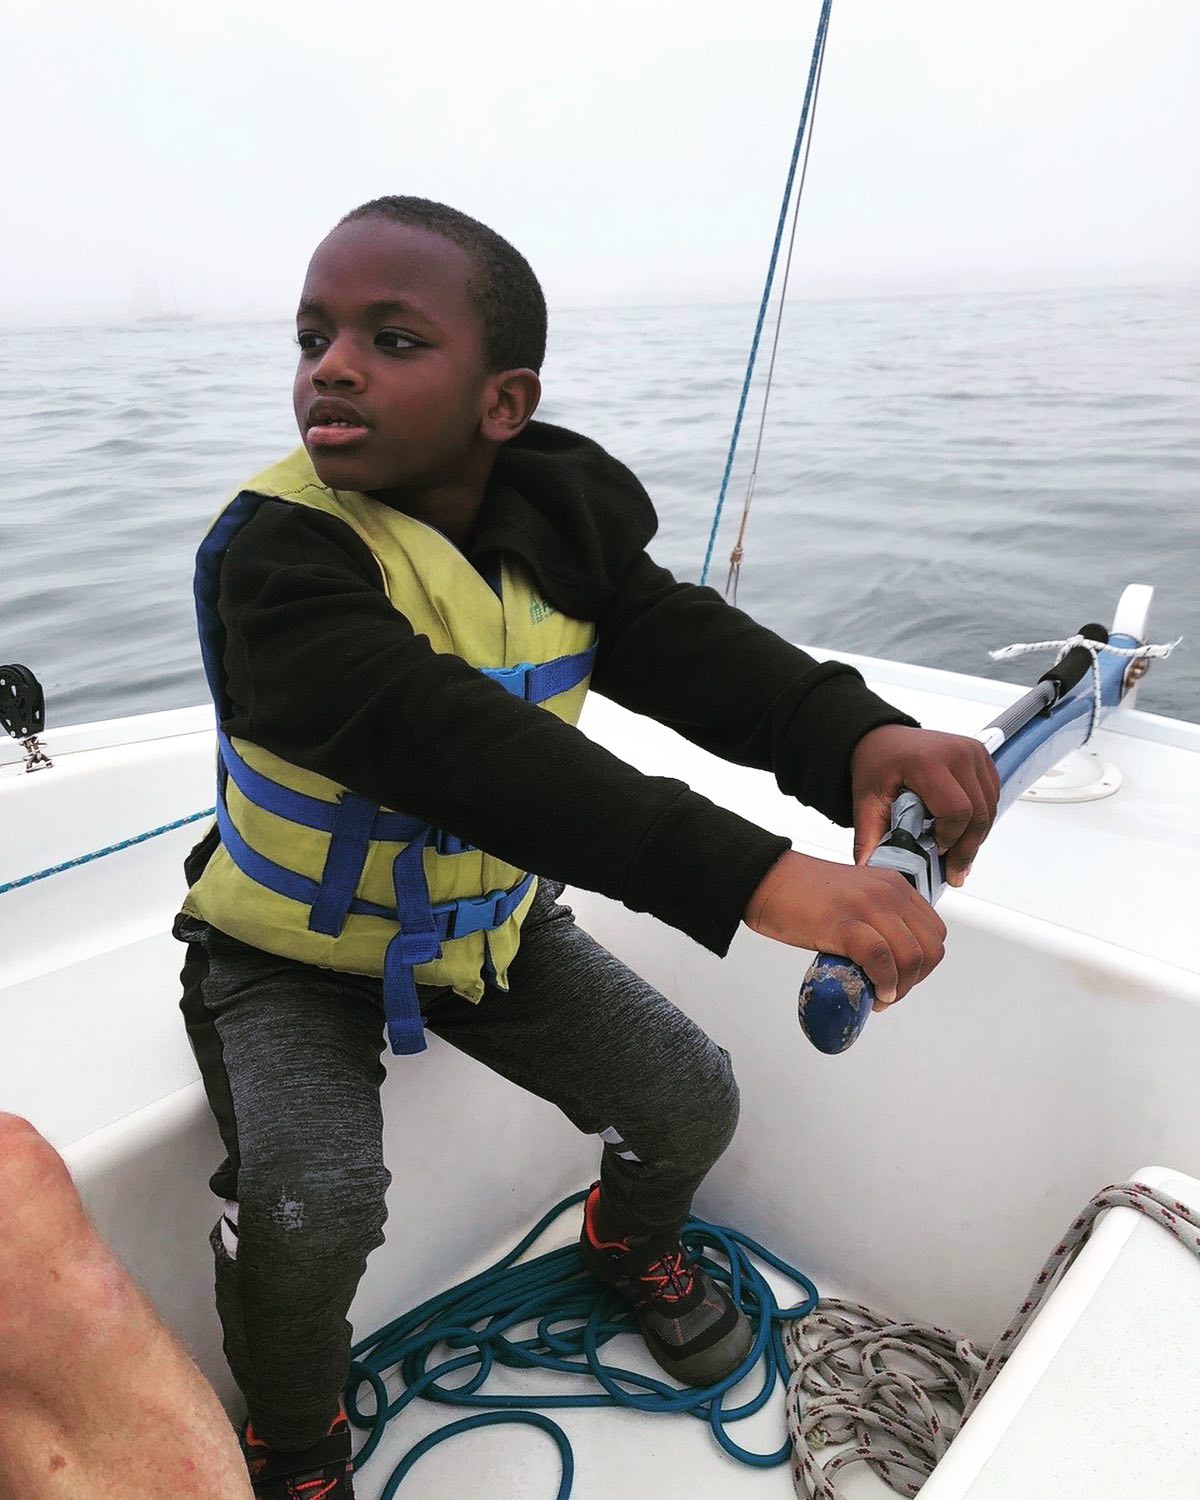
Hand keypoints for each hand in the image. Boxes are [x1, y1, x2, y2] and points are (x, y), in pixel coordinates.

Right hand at [744, 850, 945, 1007]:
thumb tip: (888, 963)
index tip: (900, 978)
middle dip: (915, 980)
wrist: (766, 879)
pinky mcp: (846, 924)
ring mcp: (869, 906)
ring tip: (880, 996)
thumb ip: (877, 920)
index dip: (923, 964)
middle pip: (930, 949)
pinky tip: (874, 992)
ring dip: (900, 987)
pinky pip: (882, 960)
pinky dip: (883, 983)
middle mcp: (889, 893)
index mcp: (894, 885)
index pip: (934, 932)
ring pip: (912, 957)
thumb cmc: (802, 893)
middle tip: (890, 993)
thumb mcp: (855, 898)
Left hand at [850, 725, 998, 886]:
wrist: (884, 739)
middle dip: (967, 848)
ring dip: (976, 836)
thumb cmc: (877, 765)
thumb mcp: (866, 801)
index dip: (949, 839)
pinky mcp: (982, 757)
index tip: (934, 853)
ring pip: (990, 808)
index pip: (956, 811)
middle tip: (953, 871)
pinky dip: (981, 819)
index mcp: (927, 762)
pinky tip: (962, 830)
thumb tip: (870, 870)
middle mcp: (956, 753)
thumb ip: (869, 837)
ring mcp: (973, 752)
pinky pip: (992, 797)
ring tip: (957, 854)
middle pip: (979, 814)